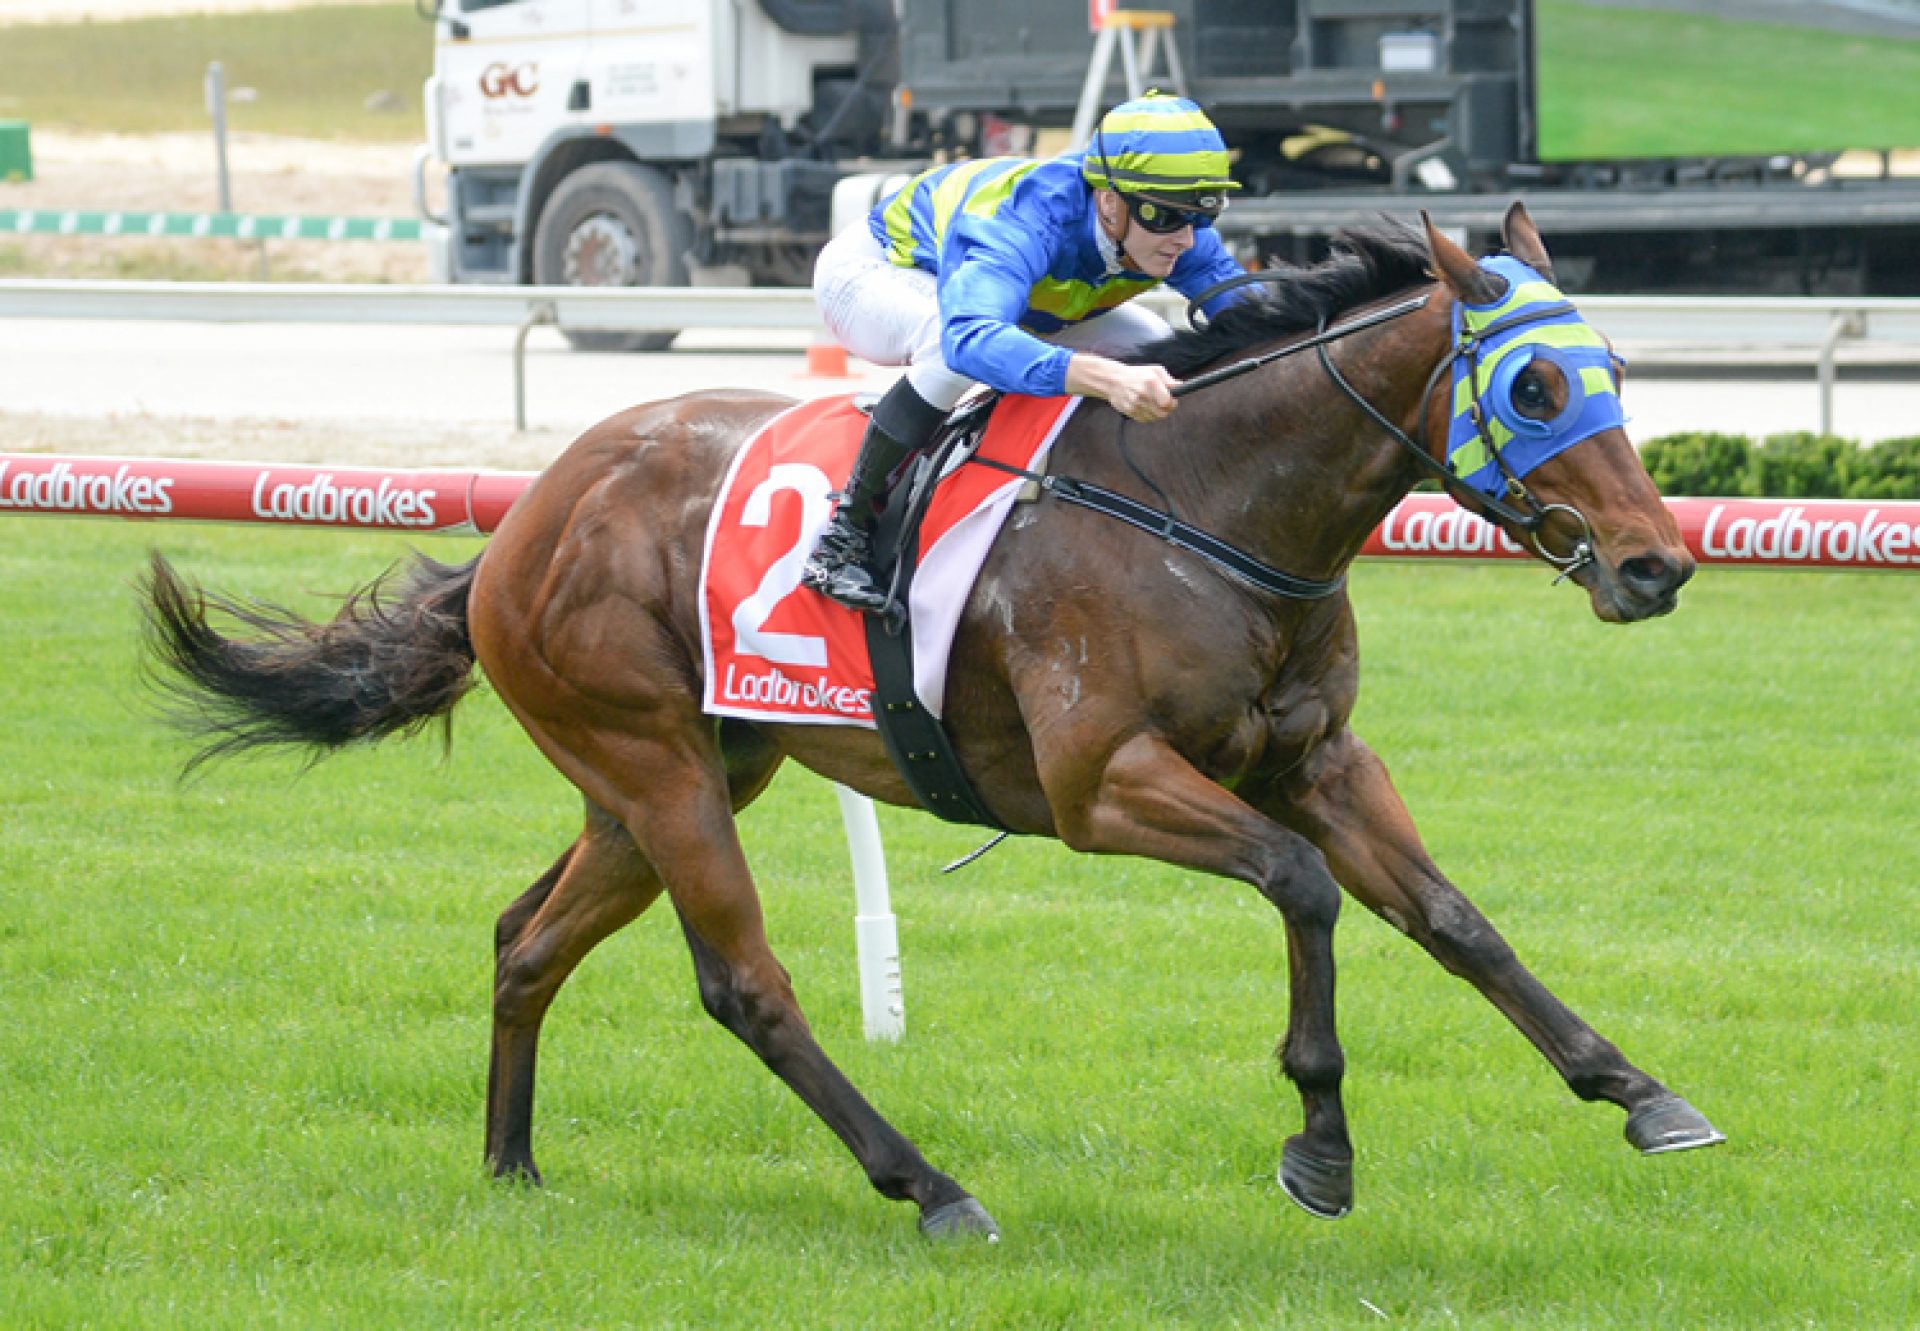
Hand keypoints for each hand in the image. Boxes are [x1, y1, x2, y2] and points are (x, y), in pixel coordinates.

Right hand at [1065, 354, 1179, 422]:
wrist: (1113, 380)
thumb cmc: (1137, 374)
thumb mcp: (1154, 371)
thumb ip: (1168, 380)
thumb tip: (1181, 386)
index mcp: (1151, 382)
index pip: (1167, 402)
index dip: (1172, 403)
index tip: (1172, 400)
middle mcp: (1143, 394)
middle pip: (1162, 413)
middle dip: (1166, 410)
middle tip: (1165, 404)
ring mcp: (1135, 405)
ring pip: (1154, 418)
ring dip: (1157, 413)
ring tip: (1153, 404)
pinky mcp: (1130, 412)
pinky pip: (1145, 420)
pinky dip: (1148, 416)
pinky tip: (1145, 407)